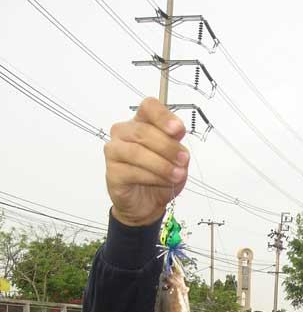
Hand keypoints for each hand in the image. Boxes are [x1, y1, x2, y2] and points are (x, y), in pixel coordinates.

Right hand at [104, 97, 189, 226]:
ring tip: (176, 175)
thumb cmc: (160, 176)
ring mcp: (114, 150)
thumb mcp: (177, 160)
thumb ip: (177, 148)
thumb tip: (179, 147)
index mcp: (141, 122)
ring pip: (137, 151)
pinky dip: (152, 177)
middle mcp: (124, 132)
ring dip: (161, 164)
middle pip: (144, 131)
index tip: (178, 130)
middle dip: (167, 146)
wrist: (147, 204)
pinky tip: (161, 182)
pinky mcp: (112, 171)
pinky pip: (132, 171)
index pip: (148, 107)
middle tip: (183, 160)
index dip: (163, 116)